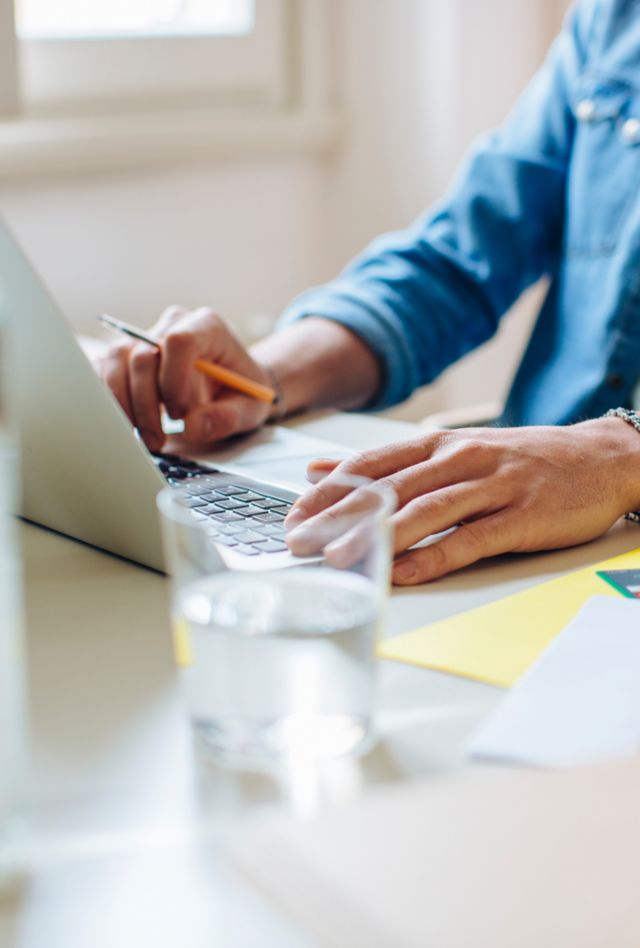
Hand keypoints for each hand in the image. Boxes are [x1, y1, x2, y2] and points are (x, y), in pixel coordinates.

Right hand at [97, 306, 273, 451]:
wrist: (232, 386)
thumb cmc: (241, 391)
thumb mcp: (250, 408)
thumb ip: (226, 418)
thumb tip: (191, 428)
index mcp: (208, 327)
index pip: (178, 342)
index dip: (173, 381)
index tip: (180, 415)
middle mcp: (173, 325)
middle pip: (143, 356)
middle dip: (146, 405)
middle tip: (158, 440)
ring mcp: (146, 337)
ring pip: (117, 361)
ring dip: (124, 405)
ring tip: (144, 437)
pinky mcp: (127, 355)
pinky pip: (104, 370)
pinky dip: (109, 400)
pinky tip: (127, 424)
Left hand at [285, 418, 639, 583]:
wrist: (600, 458)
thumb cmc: (519, 460)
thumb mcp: (452, 448)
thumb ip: (388, 461)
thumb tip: (324, 468)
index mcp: (440, 444)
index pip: (372, 464)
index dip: (329, 489)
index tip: (294, 513)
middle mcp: (461, 459)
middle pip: (390, 488)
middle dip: (338, 515)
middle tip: (299, 540)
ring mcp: (493, 487)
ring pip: (425, 511)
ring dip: (376, 535)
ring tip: (338, 558)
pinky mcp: (522, 517)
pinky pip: (471, 539)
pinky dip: (434, 557)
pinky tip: (403, 573)